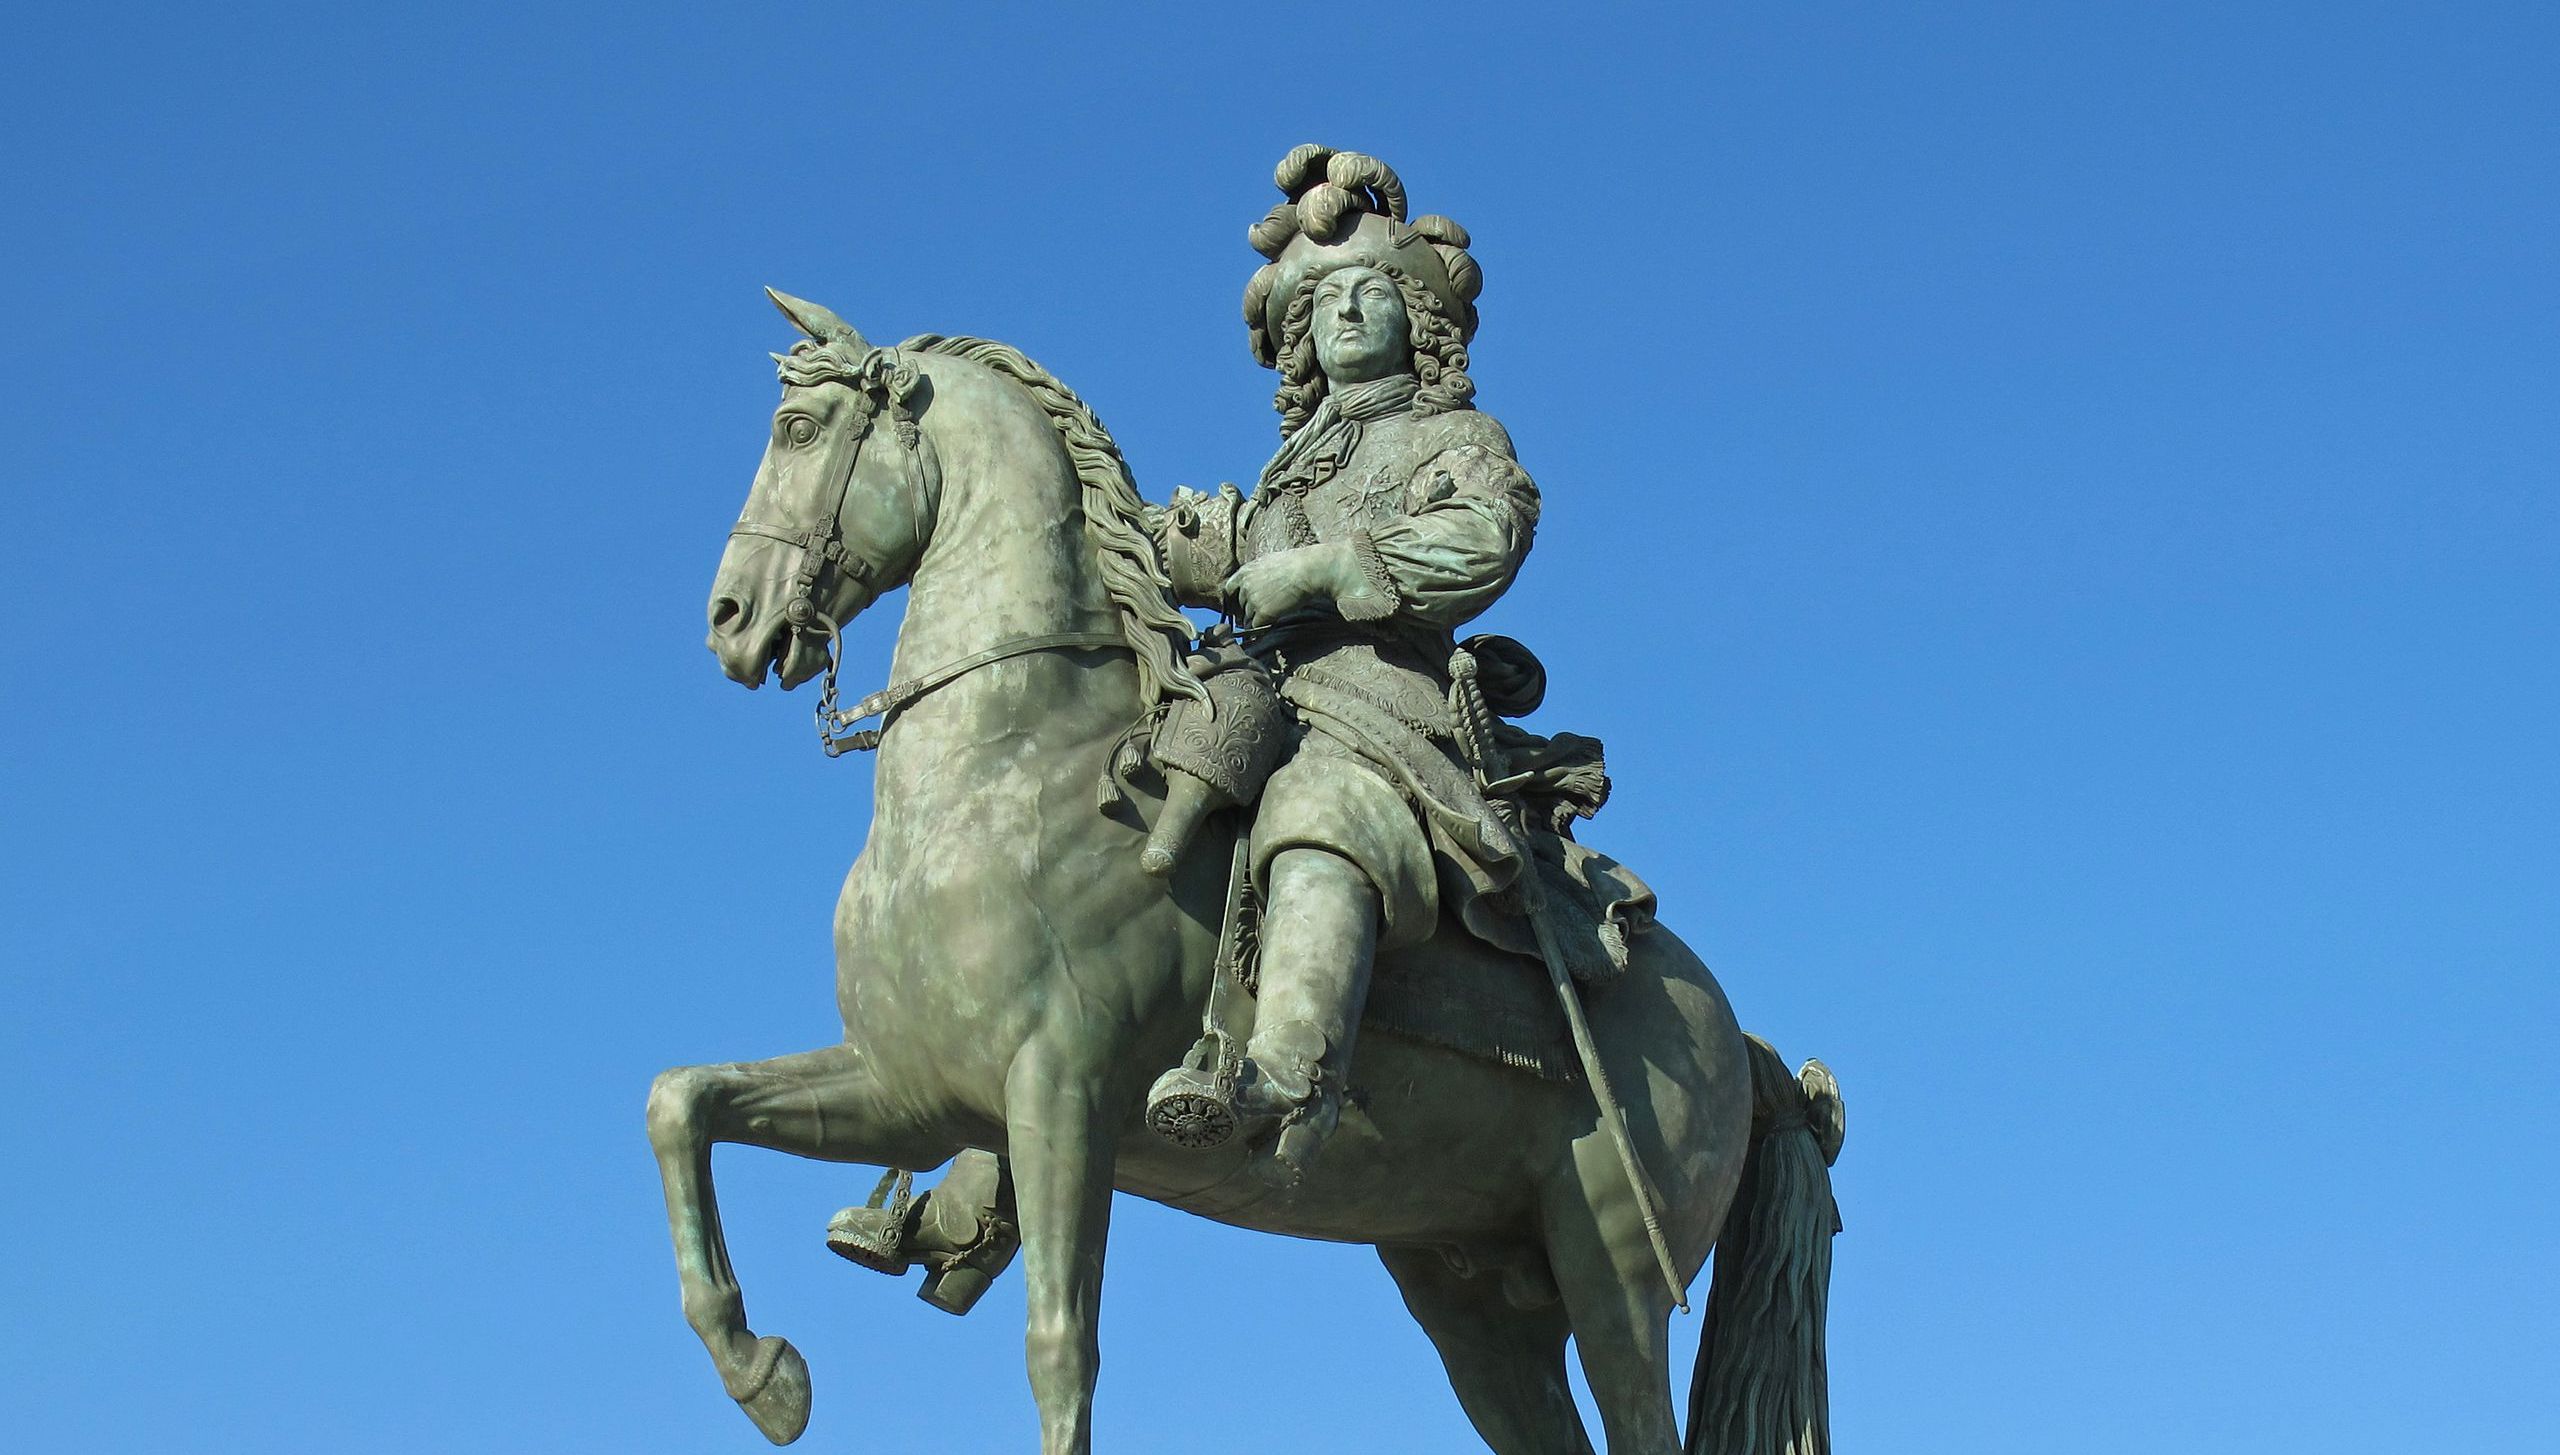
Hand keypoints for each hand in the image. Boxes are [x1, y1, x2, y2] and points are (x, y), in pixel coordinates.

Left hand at [1224, 544, 1353, 625]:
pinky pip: (1256, 628)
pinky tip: (1274, 623)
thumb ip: (1257, 574)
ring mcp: (1252, 600)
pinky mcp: (1262, 613)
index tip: (1241, 606)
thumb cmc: (1296, 564)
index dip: (1235, 599)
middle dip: (1249, 611)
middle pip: (1240, 606)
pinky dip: (1263, 629)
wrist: (1309, 570)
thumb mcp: (1269, 562)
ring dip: (1258, 620)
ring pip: (1248, 618)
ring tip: (1275, 614)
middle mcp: (1245, 586)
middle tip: (1264, 612)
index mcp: (1244, 571)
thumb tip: (1255, 583)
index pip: (1229, 590)